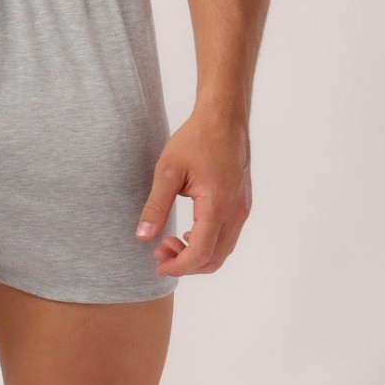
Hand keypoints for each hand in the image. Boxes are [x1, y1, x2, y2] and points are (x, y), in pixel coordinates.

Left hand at [134, 107, 251, 276]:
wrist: (224, 118)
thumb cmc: (195, 139)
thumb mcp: (168, 170)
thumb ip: (156, 206)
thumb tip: (142, 237)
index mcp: (217, 205)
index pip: (200, 253)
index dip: (178, 266)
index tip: (157, 263)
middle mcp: (235, 212)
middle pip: (214, 260)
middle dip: (185, 264)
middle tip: (159, 250)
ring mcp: (242, 209)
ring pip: (223, 250)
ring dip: (197, 255)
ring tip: (170, 240)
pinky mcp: (242, 204)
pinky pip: (228, 237)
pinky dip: (209, 243)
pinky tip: (189, 231)